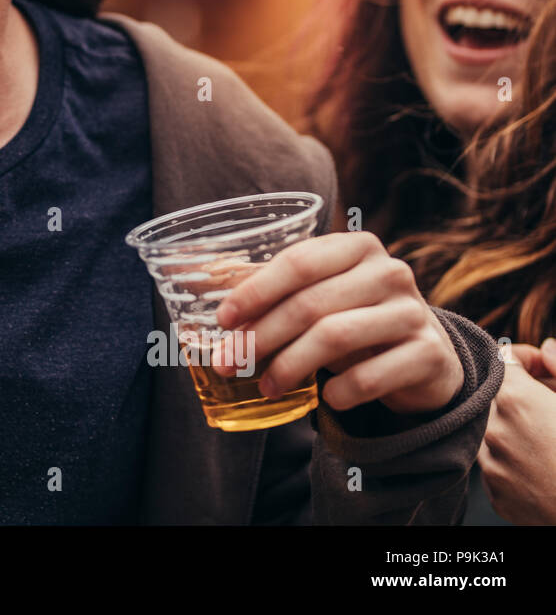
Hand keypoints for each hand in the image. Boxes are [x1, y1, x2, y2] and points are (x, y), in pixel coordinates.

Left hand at [212, 231, 463, 414]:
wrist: (426, 356)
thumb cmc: (356, 318)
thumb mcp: (324, 296)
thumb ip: (279, 295)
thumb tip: (216, 313)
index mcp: (357, 247)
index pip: (298, 262)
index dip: (256, 290)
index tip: (224, 320)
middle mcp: (389, 272)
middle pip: (310, 303)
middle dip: (261, 336)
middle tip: (229, 363)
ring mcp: (413, 311)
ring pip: (335, 337)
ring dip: (290, 366)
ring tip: (266, 386)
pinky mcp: (429, 354)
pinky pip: (370, 376)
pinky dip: (339, 391)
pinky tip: (325, 397)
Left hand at [479, 344, 555, 524]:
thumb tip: (547, 348)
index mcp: (515, 399)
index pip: (501, 358)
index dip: (526, 359)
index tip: (544, 367)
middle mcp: (492, 429)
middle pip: (495, 395)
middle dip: (521, 393)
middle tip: (549, 403)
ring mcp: (490, 464)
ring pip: (492, 430)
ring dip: (514, 426)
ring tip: (548, 438)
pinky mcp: (495, 493)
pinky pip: (497, 465)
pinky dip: (514, 459)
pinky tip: (543, 465)